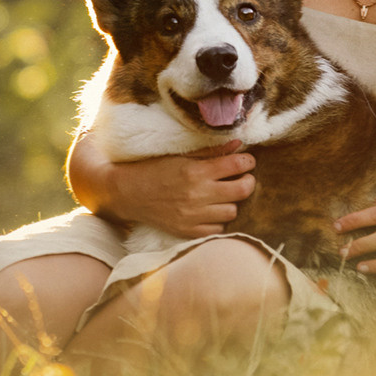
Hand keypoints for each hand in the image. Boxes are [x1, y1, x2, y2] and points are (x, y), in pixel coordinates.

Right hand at [100, 140, 255, 238]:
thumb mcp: (180, 155)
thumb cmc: (154, 169)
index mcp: (196, 172)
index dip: (247, 162)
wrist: (127, 193)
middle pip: (242, 190)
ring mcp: (193, 216)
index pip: (237, 166)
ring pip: (232, 211)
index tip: (246, 161)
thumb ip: (211, 151)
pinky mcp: (188, 231)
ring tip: (223, 195)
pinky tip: (210, 210)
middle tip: (242, 178)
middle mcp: (198, 195)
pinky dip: (218, 219)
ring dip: (231, 202)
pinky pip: (218, 229)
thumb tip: (239, 144)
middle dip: (247, 182)